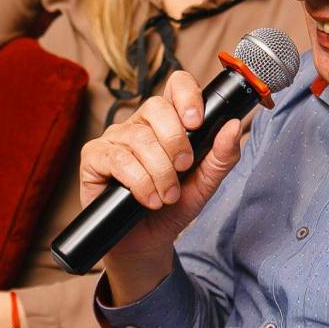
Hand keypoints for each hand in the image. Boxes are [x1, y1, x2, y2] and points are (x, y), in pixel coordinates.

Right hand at [80, 70, 242, 255]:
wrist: (147, 242)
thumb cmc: (173, 207)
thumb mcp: (205, 183)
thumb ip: (222, 156)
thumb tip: (234, 126)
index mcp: (168, 121)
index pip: (177, 85)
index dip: (188, 96)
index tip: (197, 123)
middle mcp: (139, 124)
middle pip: (157, 108)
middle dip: (176, 142)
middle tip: (184, 169)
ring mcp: (114, 138)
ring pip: (140, 139)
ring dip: (160, 172)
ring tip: (167, 196)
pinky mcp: (94, 157)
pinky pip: (117, 158)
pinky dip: (139, 182)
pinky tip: (148, 199)